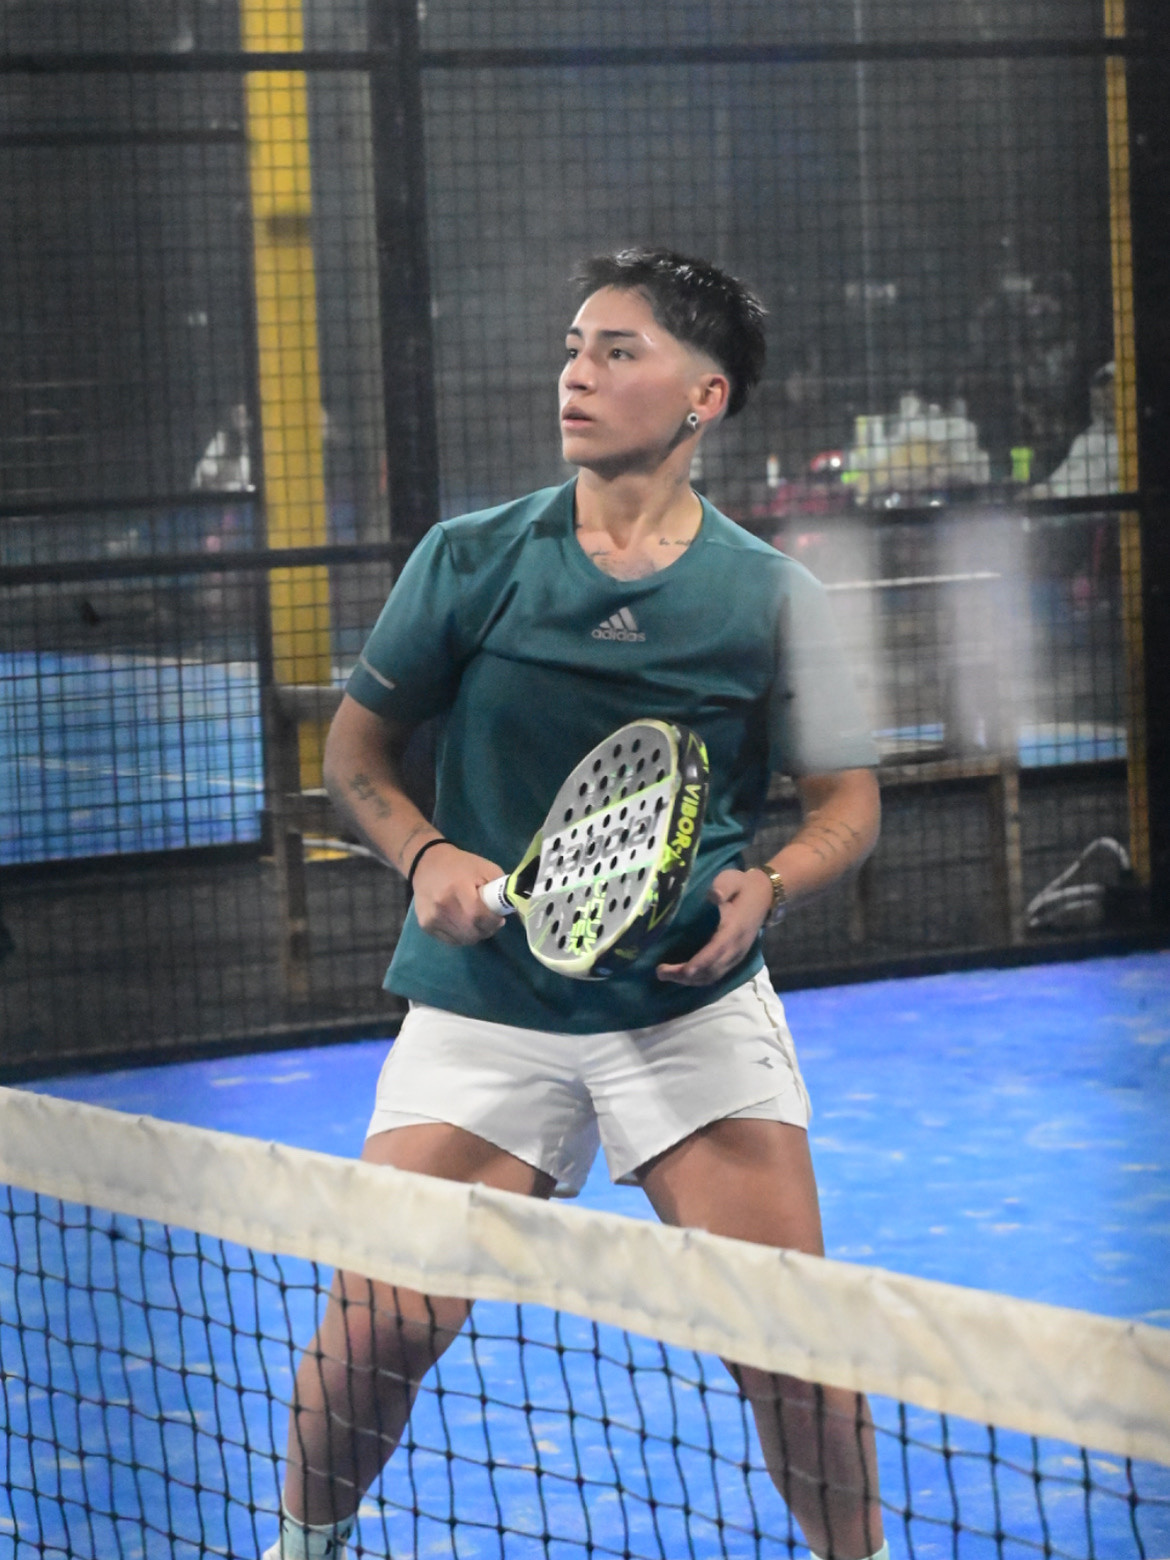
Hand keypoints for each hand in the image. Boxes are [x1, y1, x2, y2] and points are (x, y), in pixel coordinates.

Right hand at [411, 844, 505, 945]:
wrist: (426, 863)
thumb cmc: (461, 866)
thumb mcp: (486, 869)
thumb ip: (501, 891)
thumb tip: (517, 911)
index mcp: (457, 888)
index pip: (478, 916)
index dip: (493, 921)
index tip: (499, 918)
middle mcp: (441, 905)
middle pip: (471, 932)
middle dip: (486, 930)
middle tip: (490, 921)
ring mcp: (431, 918)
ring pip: (462, 939)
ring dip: (475, 934)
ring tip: (476, 920)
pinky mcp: (425, 925)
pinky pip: (451, 941)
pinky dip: (462, 935)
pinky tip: (463, 922)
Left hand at [656, 867, 772, 985]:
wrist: (765, 896)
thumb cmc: (742, 886)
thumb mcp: (732, 879)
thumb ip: (723, 886)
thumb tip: (713, 895)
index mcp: (734, 928)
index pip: (717, 950)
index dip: (700, 962)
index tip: (683, 971)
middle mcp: (736, 947)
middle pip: (711, 969)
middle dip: (686, 975)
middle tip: (660, 972)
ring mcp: (737, 955)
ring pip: (713, 975)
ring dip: (690, 980)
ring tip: (667, 975)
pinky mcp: (735, 958)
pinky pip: (717, 974)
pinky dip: (699, 979)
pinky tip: (683, 977)